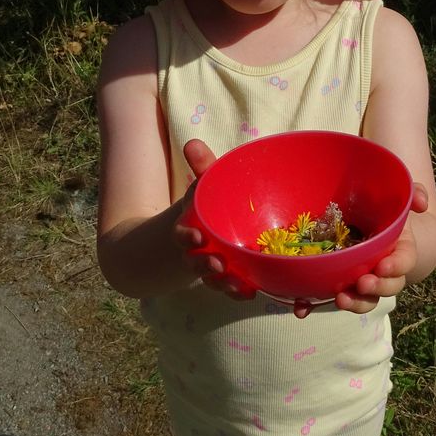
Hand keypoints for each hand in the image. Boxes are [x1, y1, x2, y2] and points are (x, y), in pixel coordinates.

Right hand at [175, 139, 255, 299]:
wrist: (208, 231)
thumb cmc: (209, 204)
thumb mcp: (205, 186)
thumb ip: (202, 167)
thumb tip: (192, 142)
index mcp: (189, 229)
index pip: (182, 235)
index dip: (186, 237)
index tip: (195, 236)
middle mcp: (198, 253)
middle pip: (196, 263)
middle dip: (204, 266)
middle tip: (217, 264)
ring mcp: (214, 268)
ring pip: (215, 281)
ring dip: (224, 284)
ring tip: (238, 285)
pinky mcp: (232, 278)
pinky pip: (234, 289)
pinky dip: (242, 292)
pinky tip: (254, 291)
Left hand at [293, 182, 429, 318]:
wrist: (370, 223)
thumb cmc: (384, 210)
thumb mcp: (399, 199)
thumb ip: (412, 195)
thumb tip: (422, 204)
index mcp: (400, 250)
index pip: (405, 261)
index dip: (396, 266)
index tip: (383, 266)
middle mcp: (384, 271)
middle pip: (387, 287)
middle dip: (375, 288)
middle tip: (362, 283)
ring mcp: (363, 281)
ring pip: (364, 300)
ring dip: (354, 303)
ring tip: (340, 299)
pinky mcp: (341, 285)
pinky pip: (329, 299)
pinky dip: (314, 306)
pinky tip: (301, 309)